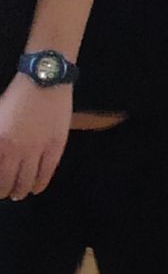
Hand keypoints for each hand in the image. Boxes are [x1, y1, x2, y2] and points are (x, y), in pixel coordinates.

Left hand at [0, 76, 70, 198]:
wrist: (44, 80)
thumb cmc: (14, 97)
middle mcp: (14, 151)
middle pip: (6, 183)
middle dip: (4, 191)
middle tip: (4, 193)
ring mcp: (37, 149)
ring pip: (27, 181)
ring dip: (20, 191)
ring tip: (19, 193)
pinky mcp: (56, 145)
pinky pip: (47, 172)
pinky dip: (40, 184)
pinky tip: (36, 188)